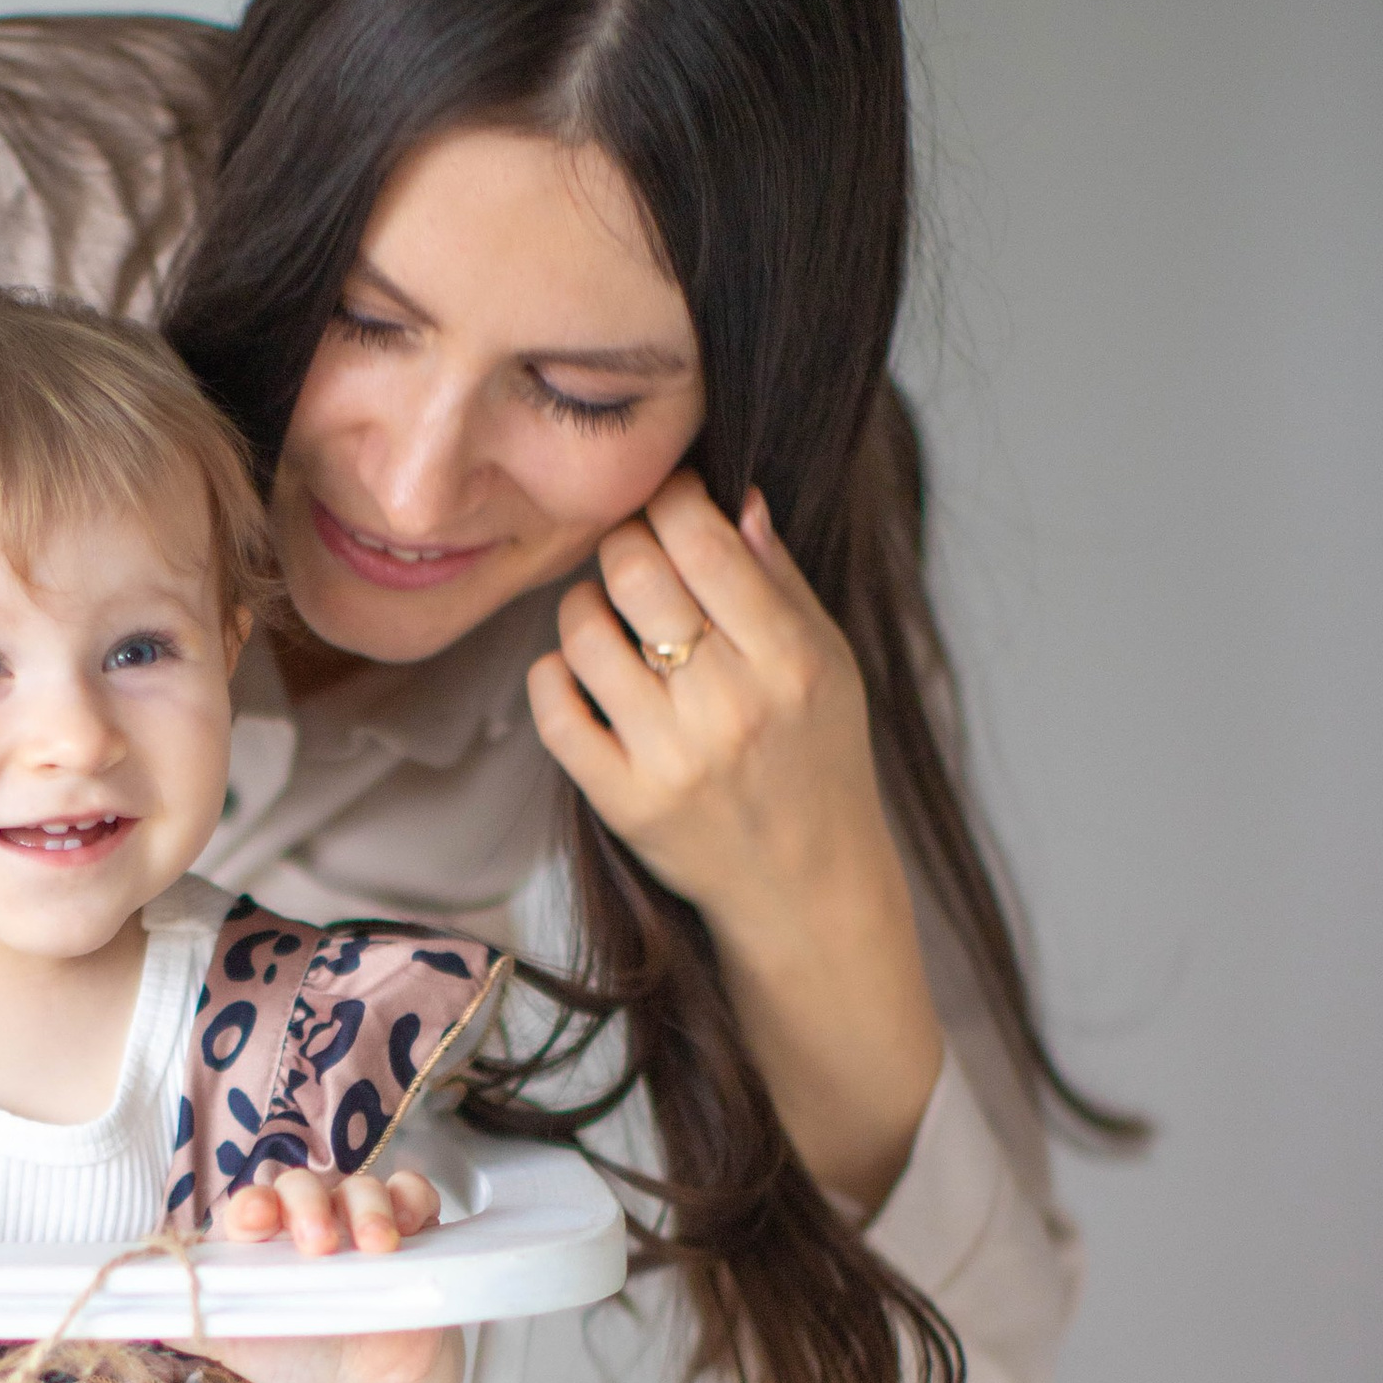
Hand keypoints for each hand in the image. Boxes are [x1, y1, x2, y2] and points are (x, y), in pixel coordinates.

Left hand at [210, 1164, 463, 1382]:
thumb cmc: (294, 1353)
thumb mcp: (238, 1344)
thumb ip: (191, 1322)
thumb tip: (141, 1312)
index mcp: (261, 1238)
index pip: (252, 1206)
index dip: (252, 1208)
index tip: (253, 1223)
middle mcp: (307, 1219)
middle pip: (304, 1187)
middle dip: (309, 1207)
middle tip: (317, 1244)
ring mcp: (359, 1221)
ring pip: (362, 1188)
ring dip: (367, 1209)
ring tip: (374, 1246)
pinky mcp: (410, 1229)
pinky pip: (414, 1195)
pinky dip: (412, 1201)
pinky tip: (410, 1227)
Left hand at [527, 475, 944, 1212]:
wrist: (806, 886)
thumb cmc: (818, 759)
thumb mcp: (830, 662)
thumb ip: (781, 580)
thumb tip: (733, 499)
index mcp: (789, 660)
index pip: (704, 542)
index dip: (672, 498)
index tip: (668, 496)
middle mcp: (728, 706)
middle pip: (635, 572)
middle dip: (623, 540)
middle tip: (631, 550)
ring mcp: (669, 757)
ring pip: (584, 632)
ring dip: (584, 604)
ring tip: (606, 614)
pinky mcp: (622, 801)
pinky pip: (553, 711)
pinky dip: (552, 674)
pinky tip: (577, 671)